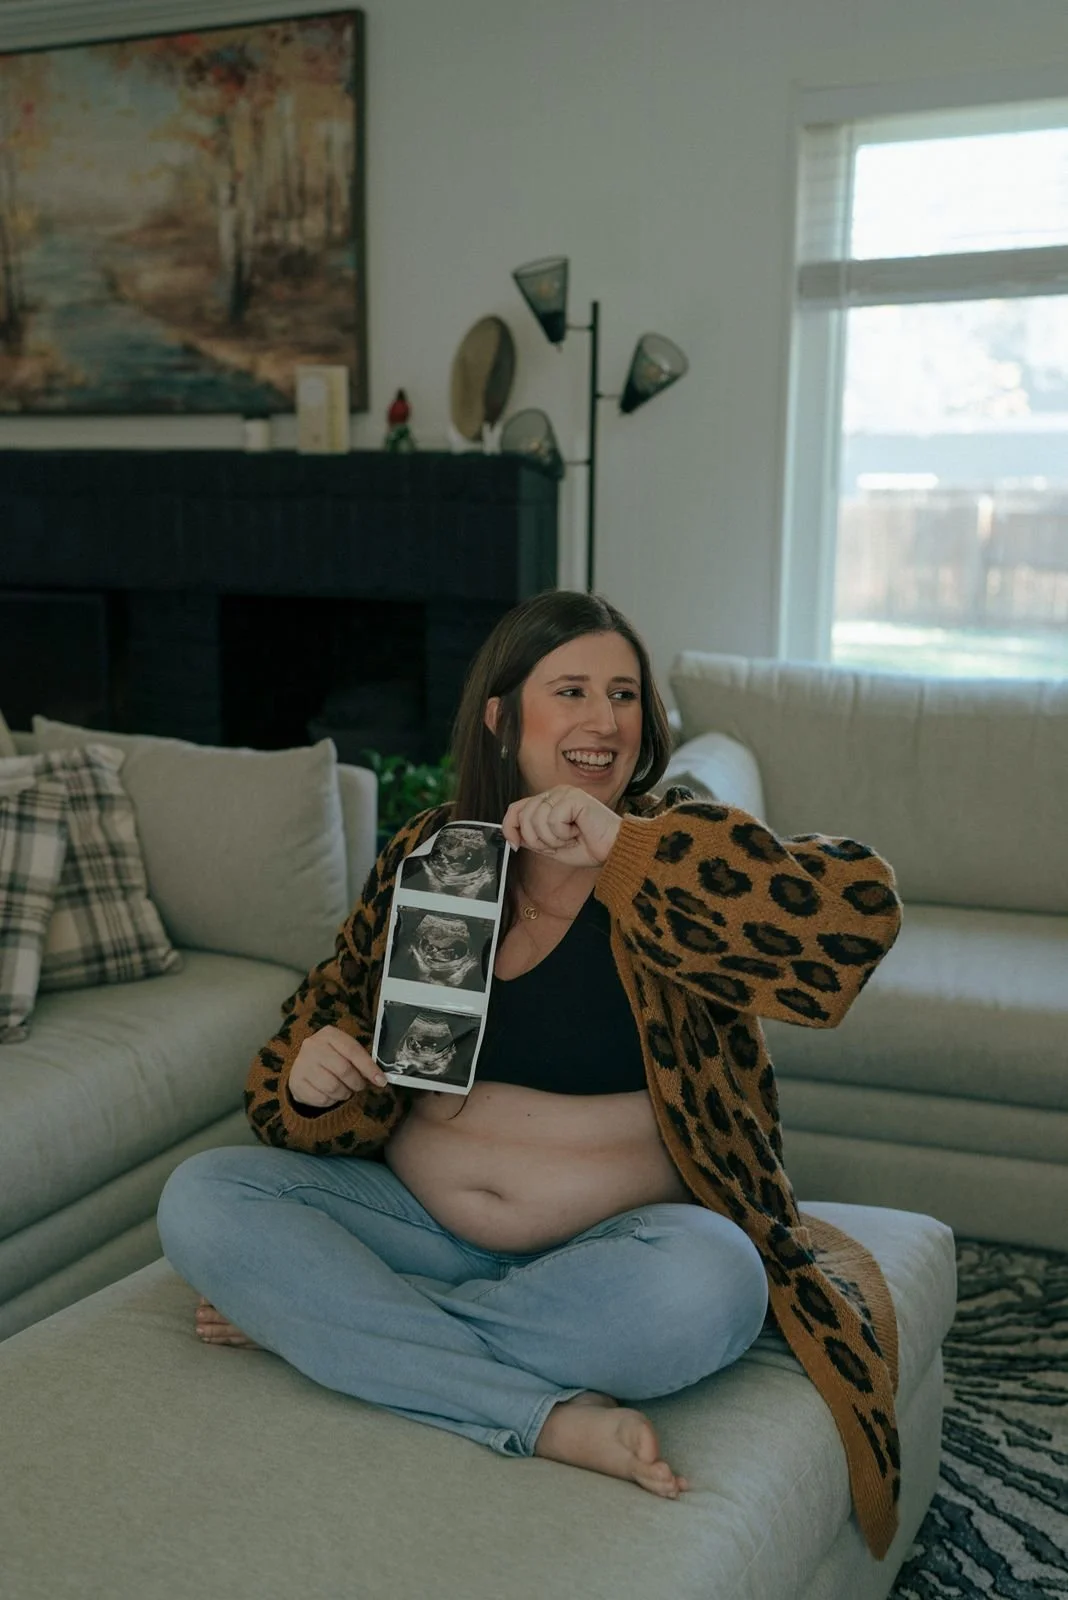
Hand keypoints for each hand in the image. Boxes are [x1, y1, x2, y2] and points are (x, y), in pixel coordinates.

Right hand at [288, 1025, 387, 1108]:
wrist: (303, 1066)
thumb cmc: (331, 1057)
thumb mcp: (344, 1051)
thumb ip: (360, 1060)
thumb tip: (380, 1078)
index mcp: (329, 1034)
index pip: (353, 1051)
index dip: (369, 1068)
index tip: (381, 1081)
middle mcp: (312, 1046)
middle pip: (343, 1070)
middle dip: (357, 1083)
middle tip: (359, 1087)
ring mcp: (302, 1064)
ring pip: (332, 1087)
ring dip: (345, 1093)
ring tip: (345, 1091)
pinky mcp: (295, 1082)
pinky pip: (321, 1099)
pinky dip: (331, 1101)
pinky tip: (331, 1095)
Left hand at [501, 786, 621, 867]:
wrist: (614, 850)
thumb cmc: (589, 847)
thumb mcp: (551, 846)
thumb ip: (532, 837)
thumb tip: (512, 834)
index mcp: (549, 801)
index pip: (517, 808)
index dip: (510, 826)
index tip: (515, 844)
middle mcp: (555, 793)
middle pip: (524, 814)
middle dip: (536, 838)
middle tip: (556, 844)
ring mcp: (565, 793)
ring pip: (536, 818)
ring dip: (551, 838)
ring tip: (569, 838)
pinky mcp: (574, 797)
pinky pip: (553, 819)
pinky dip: (562, 833)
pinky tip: (577, 832)